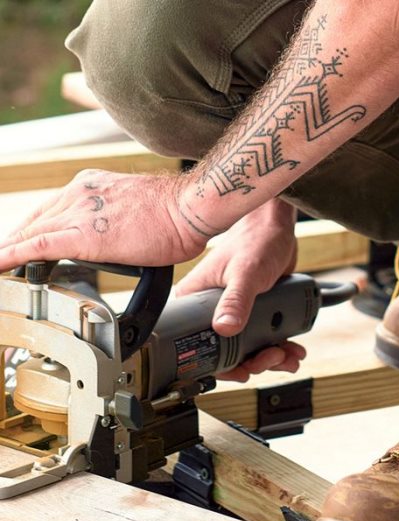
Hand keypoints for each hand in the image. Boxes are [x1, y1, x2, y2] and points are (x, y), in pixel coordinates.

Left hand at [0, 169, 211, 270]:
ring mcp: (79, 212)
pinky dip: (11, 256)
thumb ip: (125, 222)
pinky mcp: (82, 236)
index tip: (25, 244)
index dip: (34, 229)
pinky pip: (35, 247)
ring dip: (10, 251)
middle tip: (5, 260)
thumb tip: (131, 239)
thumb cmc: (179, 214)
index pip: (53, 209)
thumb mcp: (142, 210)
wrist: (189, 208)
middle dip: (17, 241)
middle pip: (35, 221)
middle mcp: (80, 193)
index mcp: (93, 186)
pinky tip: (0, 265)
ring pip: (30, 233)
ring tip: (0, 266)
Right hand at [174, 199, 304, 382]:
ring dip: (272, 357)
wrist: (278, 229)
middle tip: (274, 357)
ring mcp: (234, 312)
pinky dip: (281, 346)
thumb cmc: (255, 240)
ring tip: (289, 355)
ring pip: (250, 348)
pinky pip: (265, 338)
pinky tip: (294, 348)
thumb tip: (224, 327)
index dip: (223, 364)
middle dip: (256, 361)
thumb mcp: (245, 273)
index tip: (244, 370)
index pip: (200, 344)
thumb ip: (236, 301)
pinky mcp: (254, 312)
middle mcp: (212, 309)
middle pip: (229, 352)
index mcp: (195, 301)